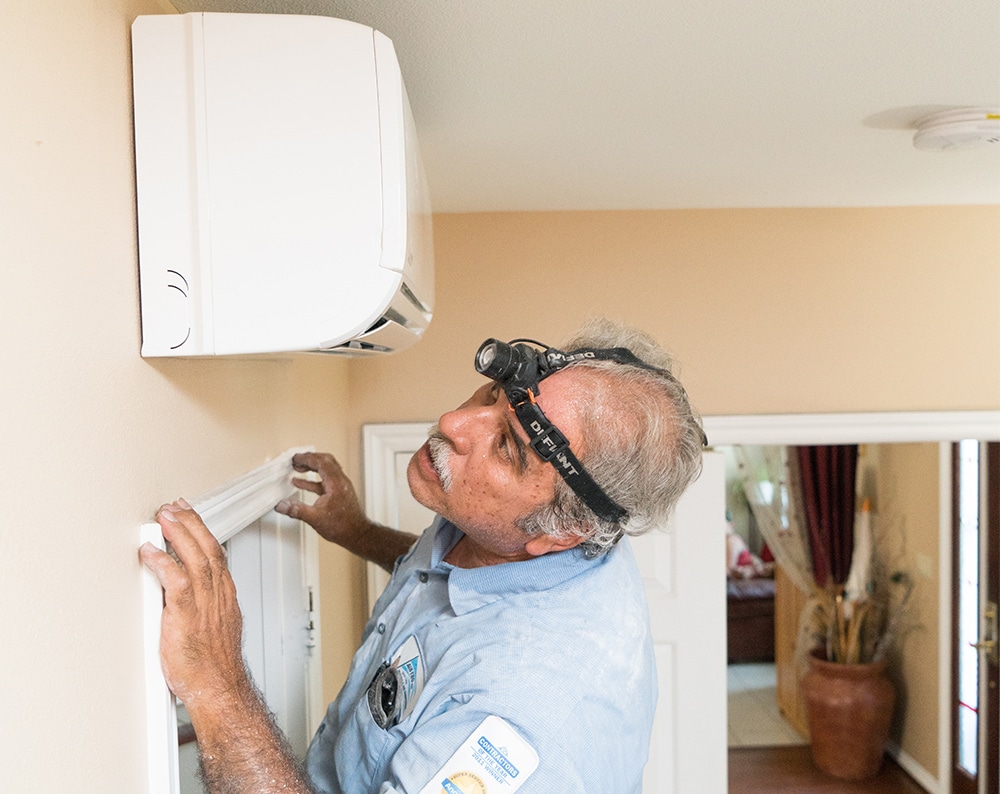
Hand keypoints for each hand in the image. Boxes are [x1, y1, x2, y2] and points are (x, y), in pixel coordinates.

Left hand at [140, 500, 316, 792]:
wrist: (219, 688)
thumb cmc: (215, 668)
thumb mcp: (217, 629)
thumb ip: (205, 608)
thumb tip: (187, 600)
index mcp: (226, 597)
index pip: (217, 555)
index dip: (204, 533)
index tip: (192, 518)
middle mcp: (218, 594)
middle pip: (209, 548)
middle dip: (192, 523)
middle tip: (176, 506)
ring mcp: (204, 602)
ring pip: (195, 557)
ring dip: (179, 533)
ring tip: (164, 516)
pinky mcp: (186, 613)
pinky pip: (175, 579)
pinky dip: (163, 562)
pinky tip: (150, 551)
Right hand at [276, 451, 418, 570]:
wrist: (356, 535)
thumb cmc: (342, 527)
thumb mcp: (315, 518)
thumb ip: (296, 510)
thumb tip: (282, 505)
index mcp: (336, 484)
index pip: (321, 462)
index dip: (307, 458)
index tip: (296, 458)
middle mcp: (340, 482)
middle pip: (326, 461)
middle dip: (310, 459)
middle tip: (296, 460)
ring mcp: (341, 486)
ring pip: (326, 469)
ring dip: (312, 467)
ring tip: (298, 468)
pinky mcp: (339, 493)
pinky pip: (324, 480)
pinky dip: (312, 479)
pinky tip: (300, 482)